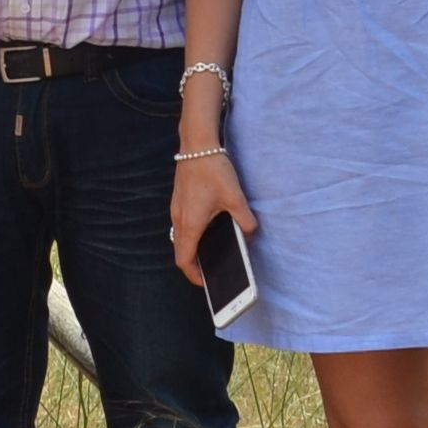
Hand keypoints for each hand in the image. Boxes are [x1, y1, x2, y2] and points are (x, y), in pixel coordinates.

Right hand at [171, 142, 257, 281]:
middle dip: (194, 264)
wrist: (197, 145)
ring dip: (192, 248)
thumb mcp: (235, 197)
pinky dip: (191, 234)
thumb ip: (245, 220)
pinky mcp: (179, 200)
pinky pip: (182, 225)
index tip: (206, 282)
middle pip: (181, 251)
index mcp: (190, 224)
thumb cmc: (213, 171)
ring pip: (180, 238)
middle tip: (212, 269)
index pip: (184, 260)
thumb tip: (250, 235)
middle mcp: (179, 219)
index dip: (194, 275)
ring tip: (212, 251)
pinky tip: (209, 228)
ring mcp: (176, 209)